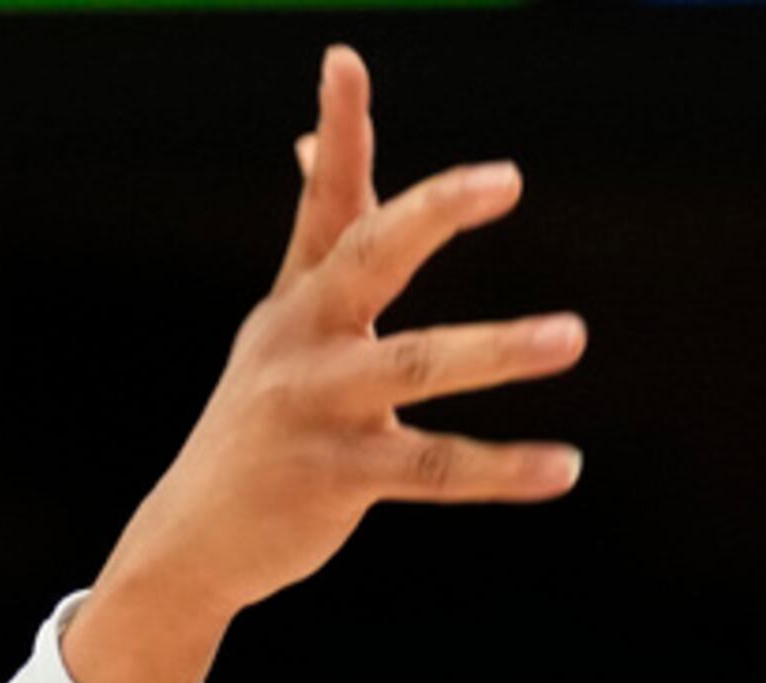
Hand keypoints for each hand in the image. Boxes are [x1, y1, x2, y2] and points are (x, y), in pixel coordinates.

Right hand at [66, 48, 588, 682]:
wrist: (194, 538)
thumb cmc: (259, 423)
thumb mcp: (281, 325)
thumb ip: (317, 244)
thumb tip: (305, 142)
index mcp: (297, 298)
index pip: (324, 199)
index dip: (340, 131)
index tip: (345, 59)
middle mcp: (301, 338)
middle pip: (369, 256)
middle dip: (434, 212)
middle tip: (506, 178)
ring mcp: (316, 406)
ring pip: (415, 364)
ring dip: (497, 350)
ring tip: (572, 335)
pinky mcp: (335, 476)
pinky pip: (434, 469)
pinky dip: (503, 469)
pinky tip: (564, 467)